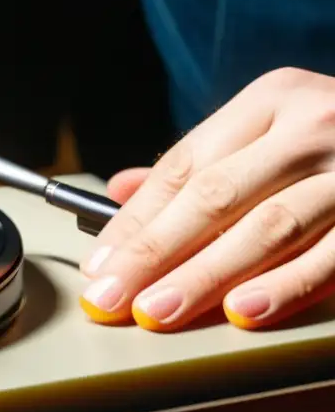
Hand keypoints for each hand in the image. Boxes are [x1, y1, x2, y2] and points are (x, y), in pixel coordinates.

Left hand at [79, 67, 334, 331]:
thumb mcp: (275, 129)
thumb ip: (204, 161)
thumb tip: (119, 190)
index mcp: (272, 99)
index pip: (184, 164)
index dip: (137, 219)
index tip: (99, 263)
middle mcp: (314, 123)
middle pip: (213, 195)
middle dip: (153, 252)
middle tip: (110, 296)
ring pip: (267, 227)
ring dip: (206, 276)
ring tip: (158, 310)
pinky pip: (332, 255)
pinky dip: (287, 286)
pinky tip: (242, 312)